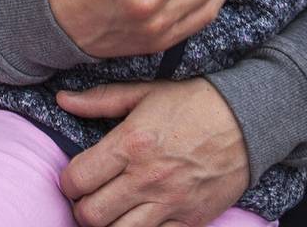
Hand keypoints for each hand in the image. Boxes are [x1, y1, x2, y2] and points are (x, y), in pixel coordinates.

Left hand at [57, 78, 248, 226]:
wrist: (244, 122)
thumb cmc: (190, 104)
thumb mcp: (143, 92)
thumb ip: (99, 100)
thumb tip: (63, 100)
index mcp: (130, 144)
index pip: (78, 179)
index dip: (67, 182)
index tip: (74, 178)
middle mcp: (146, 178)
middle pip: (92, 216)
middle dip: (82, 209)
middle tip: (89, 197)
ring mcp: (169, 204)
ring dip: (108, 226)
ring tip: (111, 211)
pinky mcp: (190, 222)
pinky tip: (137, 219)